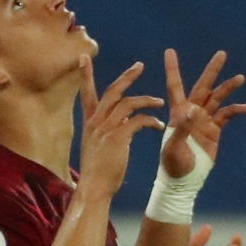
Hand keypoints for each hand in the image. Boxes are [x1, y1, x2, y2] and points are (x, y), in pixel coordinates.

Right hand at [78, 55, 164, 196]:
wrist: (94, 188)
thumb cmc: (97, 172)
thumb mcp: (96, 146)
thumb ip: (105, 131)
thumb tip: (118, 122)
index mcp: (90, 123)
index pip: (86, 93)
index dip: (85, 75)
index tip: (84, 57)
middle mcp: (96, 122)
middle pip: (112, 91)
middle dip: (127, 76)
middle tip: (140, 66)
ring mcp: (107, 128)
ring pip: (128, 102)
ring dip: (147, 100)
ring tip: (160, 103)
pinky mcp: (119, 137)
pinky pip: (138, 120)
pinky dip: (150, 120)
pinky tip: (157, 126)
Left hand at [160, 49, 245, 177]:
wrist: (184, 179)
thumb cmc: (173, 164)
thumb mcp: (174, 146)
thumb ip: (183, 128)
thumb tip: (194, 111)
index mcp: (178, 113)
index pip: (175, 86)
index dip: (173, 69)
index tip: (169, 51)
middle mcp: (191, 113)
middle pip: (203, 86)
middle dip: (212, 70)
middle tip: (221, 53)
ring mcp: (204, 121)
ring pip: (218, 98)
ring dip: (228, 88)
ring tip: (240, 78)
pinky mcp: (214, 130)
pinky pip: (227, 115)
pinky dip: (235, 110)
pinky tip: (244, 107)